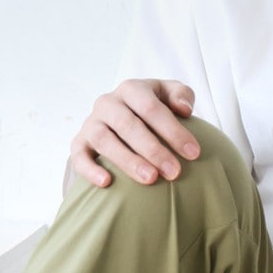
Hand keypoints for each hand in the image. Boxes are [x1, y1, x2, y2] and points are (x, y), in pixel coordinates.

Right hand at [69, 79, 198, 187]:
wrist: (124, 118)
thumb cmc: (154, 108)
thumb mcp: (169, 94)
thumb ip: (182, 95)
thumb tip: (184, 109)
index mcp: (131, 89)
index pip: (151, 108)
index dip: (173, 130)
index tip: (194, 153)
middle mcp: (108, 103)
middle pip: (128, 125)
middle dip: (154, 150)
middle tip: (174, 172)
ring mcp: (91, 123)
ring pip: (105, 140)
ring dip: (128, 161)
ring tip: (151, 179)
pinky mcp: (79, 143)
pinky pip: (78, 156)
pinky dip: (90, 170)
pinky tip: (107, 183)